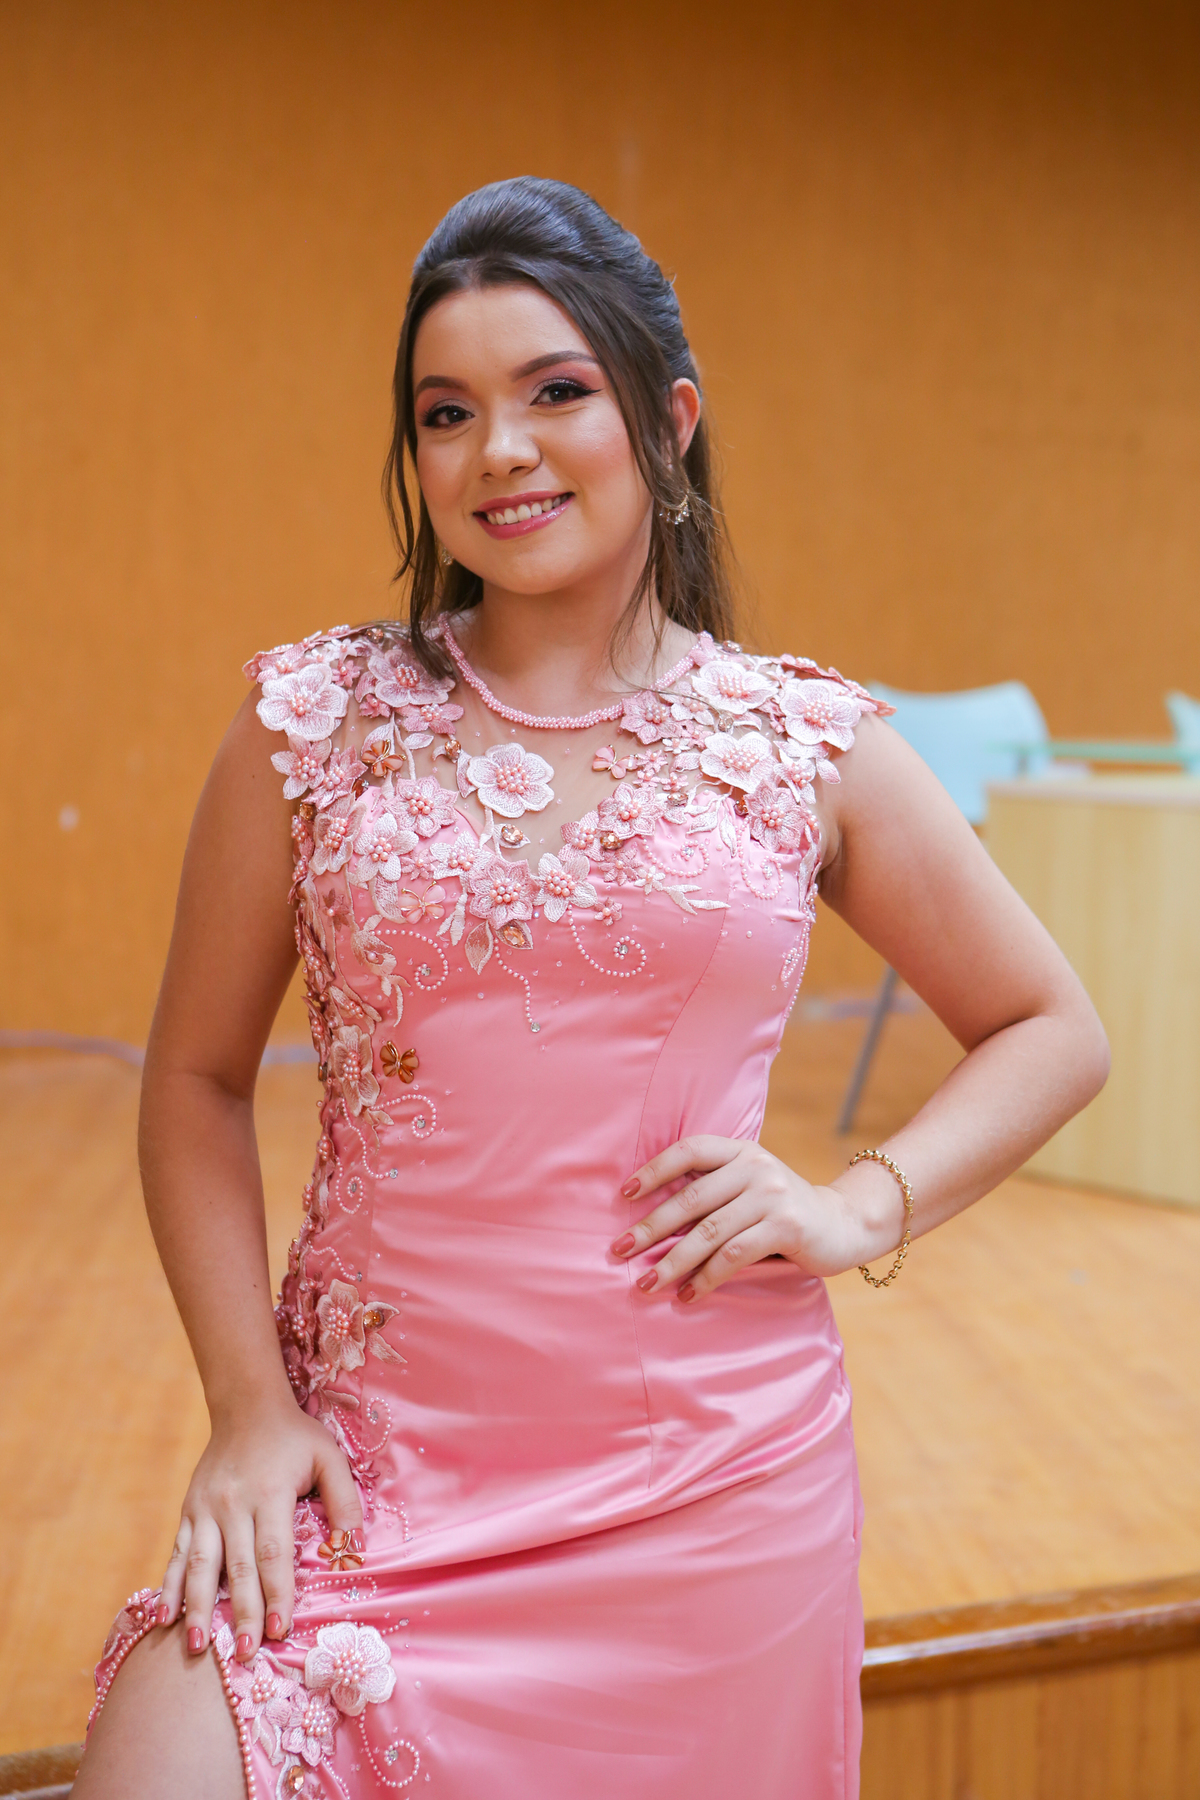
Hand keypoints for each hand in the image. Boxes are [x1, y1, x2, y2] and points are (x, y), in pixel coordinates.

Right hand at [154, 1399, 362, 1662]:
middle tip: (245, 1652)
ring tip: (198, 1646)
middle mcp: (233, 1502)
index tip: (280, 1629)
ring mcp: (205, 1507)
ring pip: (200, 1564)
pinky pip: (178, 1553)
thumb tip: (354, 1546)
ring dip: (198, 1607)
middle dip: (242, 1611)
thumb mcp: (329, 1457)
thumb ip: (344, 1499)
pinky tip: (164, 1617)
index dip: (276, 1592)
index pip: (273, 1552)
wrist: (246, 1405)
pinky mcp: (188, 1510)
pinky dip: (170, 1586)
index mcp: (270, 1492)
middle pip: (237, 1565)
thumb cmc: (294, 1437)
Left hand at [610, 1135, 898, 1299]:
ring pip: (709, 1232)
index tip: (624, 1194)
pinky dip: (707, 1278)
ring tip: (647, 1284)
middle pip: (691, 1197)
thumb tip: (650, 1215)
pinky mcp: (786, 1227)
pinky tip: (689, 1294)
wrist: (844, 1223)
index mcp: (741, 1151)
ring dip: (673, 1262)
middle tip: (619, 1250)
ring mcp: (772, 1196)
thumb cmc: (782, 1209)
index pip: (689, 1149)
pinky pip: (734, 1255)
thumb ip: (713, 1189)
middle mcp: (755, 1167)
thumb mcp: (750, 1185)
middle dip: (650, 1227)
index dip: (654, 1169)